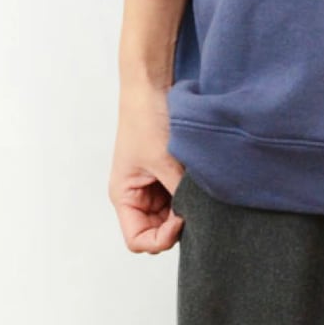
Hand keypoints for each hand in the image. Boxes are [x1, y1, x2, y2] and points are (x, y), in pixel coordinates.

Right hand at [109, 84, 185, 252]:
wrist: (152, 84)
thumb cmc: (146, 118)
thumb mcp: (164, 160)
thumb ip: (179, 191)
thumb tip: (199, 216)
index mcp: (123, 196)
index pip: (138, 240)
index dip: (160, 239)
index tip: (181, 220)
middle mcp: (137, 194)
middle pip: (156, 230)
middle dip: (176, 225)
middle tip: (195, 206)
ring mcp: (154, 184)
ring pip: (171, 214)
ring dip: (185, 208)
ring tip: (198, 191)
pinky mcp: (168, 171)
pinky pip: (180, 194)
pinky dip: (190, 193)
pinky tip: (200, 182)